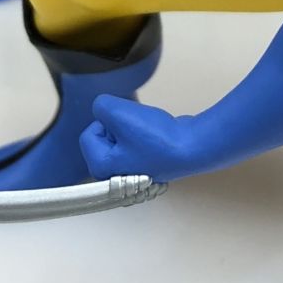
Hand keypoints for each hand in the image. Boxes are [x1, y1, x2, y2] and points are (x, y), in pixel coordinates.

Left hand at [81, 95, 204, 181]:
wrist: (193, 148)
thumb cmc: (157, 138)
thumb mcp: (119, 112)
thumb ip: (100, 106)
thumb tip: (104, 109)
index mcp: (101, 168)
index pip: (89, 133)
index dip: (107, 121)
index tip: (128, 126)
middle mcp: (113, 175)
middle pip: (104, 135)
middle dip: (120, 125)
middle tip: (139, 129)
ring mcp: (132, 172)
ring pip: (121, 136)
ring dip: (133, 128)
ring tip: (150, 133)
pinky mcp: (147, 165)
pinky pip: (136, 141)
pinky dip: (146, 135)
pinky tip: (157, 138)